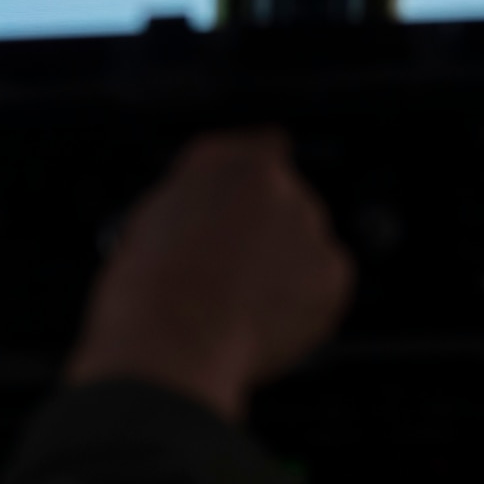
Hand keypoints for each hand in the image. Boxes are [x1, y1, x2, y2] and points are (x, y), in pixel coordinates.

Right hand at [65, 129, 353, 422]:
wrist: (175, 335)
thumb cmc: (151, 281)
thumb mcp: (155, 214)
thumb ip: (197, 193)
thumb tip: (212, 204)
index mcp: (229, 161)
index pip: (259, 148)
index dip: (246, 182)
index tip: (241, 200)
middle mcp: (278, 183)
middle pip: (283, 198)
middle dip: (263, 228)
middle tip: (227, 265)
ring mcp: (309, 227)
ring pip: (303, 239)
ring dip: (283, 261)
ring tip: (238, 297)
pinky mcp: (332, 273)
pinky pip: (325, 279)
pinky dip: (304, 296)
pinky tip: (263, 313)